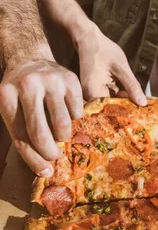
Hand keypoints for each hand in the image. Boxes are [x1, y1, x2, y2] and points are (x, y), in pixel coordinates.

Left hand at [0, 58, 82, 175]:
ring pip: (62, 125)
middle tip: (54, 156)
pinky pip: (77, 112)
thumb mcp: (10, 108)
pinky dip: (74, 119)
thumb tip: (45, 170)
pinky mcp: (70, 79)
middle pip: (40, 133)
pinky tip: (66, 113)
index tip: (45, 171)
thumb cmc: (19, 93)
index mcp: (6, 96)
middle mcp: (28, 85)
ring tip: (60, 134)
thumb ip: (22, 135)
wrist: (30, 58)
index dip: (33, 159)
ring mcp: (51, 80)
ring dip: (63, 137)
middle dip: (50, 152)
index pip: (20, 137)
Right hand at [76, 24, 146, 104]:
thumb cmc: (103, 50)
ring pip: (111, 102)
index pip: (111, 110)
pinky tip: (130, 94)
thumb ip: (132, 86)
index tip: (140, 114)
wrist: (88, 38)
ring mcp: (91, 93)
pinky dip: (119, 95)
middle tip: (142, 109)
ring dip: (123, 101)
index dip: (126, 112)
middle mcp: (89, 96)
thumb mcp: (121, 68)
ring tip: (139, 103)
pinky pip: (109, 96)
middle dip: (126, 107)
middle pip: (110, 108)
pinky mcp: (95, 89)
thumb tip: (142, 103)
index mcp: (93, 92)